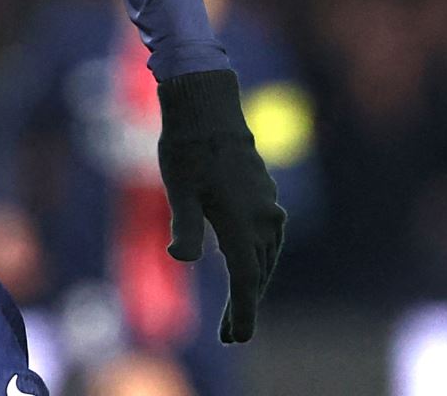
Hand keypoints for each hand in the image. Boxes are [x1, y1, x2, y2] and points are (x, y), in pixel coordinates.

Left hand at [156, 68, 287, 342]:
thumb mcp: (178, 189)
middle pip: (257, 274)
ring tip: (240, 308)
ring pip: (266, 257)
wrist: (208, 107)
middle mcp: (262, 219)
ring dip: (253, 283)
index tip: (237, 339)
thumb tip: (181, 258)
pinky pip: (267, 239)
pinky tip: (247, 263)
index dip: (243, 313)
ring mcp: (267, 206)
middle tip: (231, 336)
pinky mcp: (265, 195)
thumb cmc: (187, 148)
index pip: (246, 281)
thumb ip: (184, 226)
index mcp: (241, 223)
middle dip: (245, 306)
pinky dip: (259, 259)